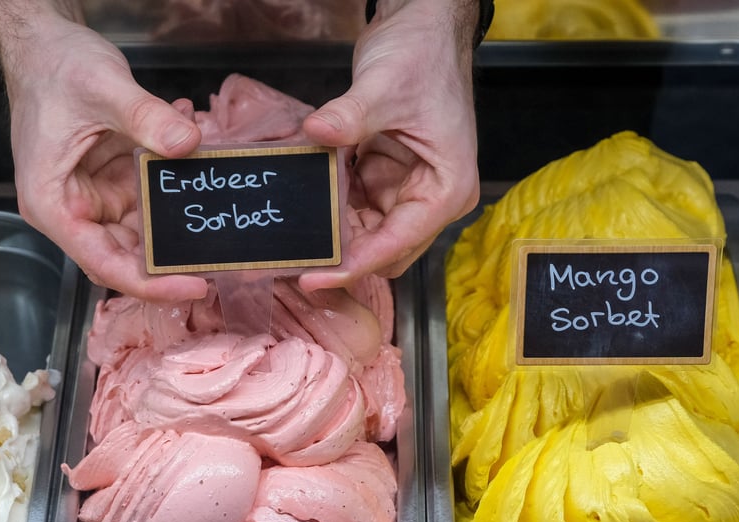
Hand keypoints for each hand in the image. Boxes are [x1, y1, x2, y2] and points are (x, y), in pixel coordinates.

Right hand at [0, 2, 208, 300]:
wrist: (46, 46)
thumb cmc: (55, 69)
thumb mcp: (102, 87)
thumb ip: (146, 117)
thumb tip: (188, 143)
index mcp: (54, 205)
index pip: (104, 264)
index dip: (150, 283)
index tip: (194, 286)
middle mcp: (73, 211)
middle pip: (127, 257)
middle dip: (174, 255)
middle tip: (221, 254)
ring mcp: (96, 199)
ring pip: (145, 231)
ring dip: (179, 214)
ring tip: (212, 191)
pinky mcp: (114, 182)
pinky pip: (151, 197)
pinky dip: (174, 179)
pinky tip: (194, 144)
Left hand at [299, 0, 480, 291]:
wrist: (422, 28)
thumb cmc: (421, 56)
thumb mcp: (384, 86)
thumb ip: (350, 116)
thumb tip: (315, 133)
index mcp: (445, 187)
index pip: (398, 242)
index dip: (357, 265)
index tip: (316, 277)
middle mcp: (430, 197)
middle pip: (385, 250)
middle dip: (344, 259)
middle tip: (294, 264)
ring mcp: (406, 189)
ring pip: (366, 235)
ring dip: (335, 237)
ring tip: (292, 243)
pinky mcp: (384, 178)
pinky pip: (354, 209)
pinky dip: (331, 212)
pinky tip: (303, 212)